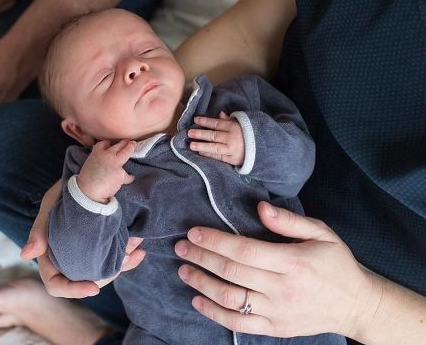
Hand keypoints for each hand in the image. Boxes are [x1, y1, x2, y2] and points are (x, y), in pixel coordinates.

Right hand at [20, 180, 145, 296]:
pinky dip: (128, 257)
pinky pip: (115, 260)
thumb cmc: (62, 192)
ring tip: (135, 249)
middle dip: (107, 275)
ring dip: (122, 263)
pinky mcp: (102, 248)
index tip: (94, 288)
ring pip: (103, 273)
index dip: (73, 290)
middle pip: (85, 282)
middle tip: (123, 260)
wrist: (85, 178)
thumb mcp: (49, 206)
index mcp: (50, 256)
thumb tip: (26, 255)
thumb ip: (39, 230)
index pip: (56, 285)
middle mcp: (68, 260)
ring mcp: (87, 255)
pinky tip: (139, 249)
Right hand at [77, 139, 135, 202]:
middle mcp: (107, 155)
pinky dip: (129, 177)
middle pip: (118, 146)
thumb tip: (103, 161)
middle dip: (125, 142)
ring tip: (133, 145)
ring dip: (130, 148)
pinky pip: (128, 175)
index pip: (104, 144)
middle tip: (129, 141)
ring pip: (126, 152)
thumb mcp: (89, 164)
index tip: (111, 143)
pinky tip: (131, 177)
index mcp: (96, 153)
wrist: (88, 191)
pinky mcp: (121, 174)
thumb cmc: (86, 180)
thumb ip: (97, 159)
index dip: (109, 143)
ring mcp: (115, 164)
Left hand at [174, 201, 376, 337]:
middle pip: (232, 272)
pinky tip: (198, 299)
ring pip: (230, 299)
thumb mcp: (322, 234)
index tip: (193, 232)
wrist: (356, 305)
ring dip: (202, 284)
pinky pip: (239, 322)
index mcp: (294, 262)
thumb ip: (289, 221)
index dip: (215, 241)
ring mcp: (278, 312)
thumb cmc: (336, 264)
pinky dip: (214, 313)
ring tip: (184, 270)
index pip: (244, 251)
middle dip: (201, 257)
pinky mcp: (276, 328)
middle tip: (180, 247)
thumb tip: (260, 209)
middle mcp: (283, 289)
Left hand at [188, 112, 244, 166]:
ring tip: (191, 145)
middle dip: (200, 133)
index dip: (206, 121)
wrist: (262, 150)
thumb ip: (229, 120)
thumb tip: (220, 113)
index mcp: (234, 127)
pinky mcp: (232, 159)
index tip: (196, 119)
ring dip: (202, 146)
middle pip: (213, 135)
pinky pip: (218, 157)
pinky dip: (209, 155)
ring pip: (214, 147)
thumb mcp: (241, 124)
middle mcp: (232, 138)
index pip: (217, 123)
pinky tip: (200, 152)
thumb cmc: (249, 135)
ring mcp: (231, 150)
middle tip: (189, 133)